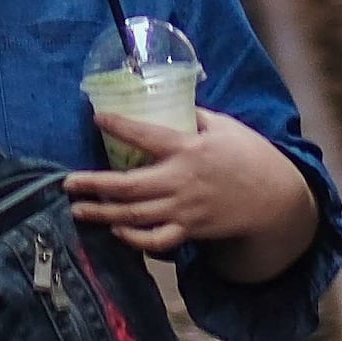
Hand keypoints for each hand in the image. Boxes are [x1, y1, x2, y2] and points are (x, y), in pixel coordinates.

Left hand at [64, 104, 307, 257]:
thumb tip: (171, 99)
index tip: (96, 118)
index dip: (119, 126)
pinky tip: (117, 231)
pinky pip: (155, 241)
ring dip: (103, 214)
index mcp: (188, 149)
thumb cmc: (250, 155)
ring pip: (135, 216)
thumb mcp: (225, 126)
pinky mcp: (189, 231)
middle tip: (67, 184)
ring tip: (78, 209)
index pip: (146, 136)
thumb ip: (195, 116)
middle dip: (94, 186)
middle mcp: (180, 181)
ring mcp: (183, 209)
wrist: (274, 199)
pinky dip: (133, 239)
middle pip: (128, 187)